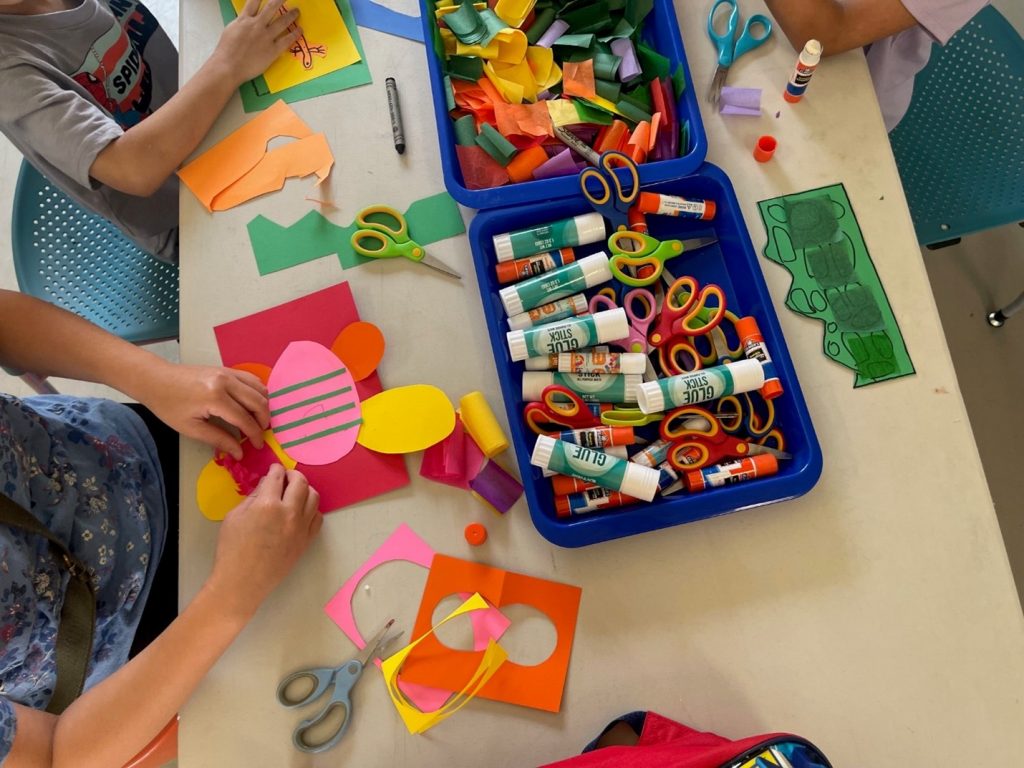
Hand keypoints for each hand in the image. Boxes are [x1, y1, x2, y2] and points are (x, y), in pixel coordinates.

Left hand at [139, 361, 269, 459]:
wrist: (156, 379)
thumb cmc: (169, 405)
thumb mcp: (190, 428)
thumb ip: (218, 439)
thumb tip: (239, 452)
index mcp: (215, 398)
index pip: (245, 419)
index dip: (254, 435)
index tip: (257, 446)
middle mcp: (226, 382)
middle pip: (258, 402)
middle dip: (264, 421)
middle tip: (260, 434)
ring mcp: (228, 372)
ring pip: (259, 389)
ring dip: (263, 406)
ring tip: (258, 420)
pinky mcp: (227, 369)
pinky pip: (252, 379)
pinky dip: (258, 392)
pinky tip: (253, 404)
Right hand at [209, 465, 321, 618]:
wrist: (242, 582)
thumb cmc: (231, 550)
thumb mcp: (234, 516)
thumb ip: (253, 497)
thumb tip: (266, 485)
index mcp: (268, 505)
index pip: (277, 476)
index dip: (275, 469)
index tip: (274, 469)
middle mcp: (289, 513)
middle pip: (300, 482)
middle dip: (293, 475)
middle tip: (285, 477)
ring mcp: (301, 528)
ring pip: (313, 497)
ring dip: (304, 490)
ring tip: (294, 492)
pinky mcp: (306, 541)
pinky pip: (317, 517)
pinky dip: (311, 509)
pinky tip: (301, 510)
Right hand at [213, 0, 302, 85]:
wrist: (229, 67)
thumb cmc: (226, 51)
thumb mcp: (231, 30)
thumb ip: (241, 23)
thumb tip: (246, 19)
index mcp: (244, 19)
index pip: (254, 1)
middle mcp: (256, 25)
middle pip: (271, 7)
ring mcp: (266, 37)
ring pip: (282, 22)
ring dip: (291, 15)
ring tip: (297, 12)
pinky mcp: (273, 50)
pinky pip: (287, 40)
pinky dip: (295, 34)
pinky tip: (300, 30)